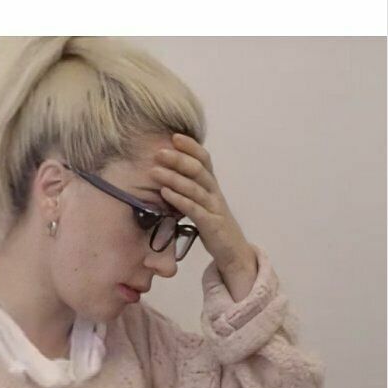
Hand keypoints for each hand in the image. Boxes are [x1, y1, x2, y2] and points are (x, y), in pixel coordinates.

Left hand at [152, 134, 256, 301]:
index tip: (174, 136)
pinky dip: (179, 199)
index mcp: (211, 185)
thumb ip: (189, 186)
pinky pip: (194, 209)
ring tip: (154, 171)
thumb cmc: (212, 223)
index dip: (191, 146)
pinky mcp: (212, 225)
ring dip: (173, 178)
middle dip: (179, 159)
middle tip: (159, 152)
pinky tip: (165, 193)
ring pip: (194, 188)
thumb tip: (167, 170)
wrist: (233, 252)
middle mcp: (214, 192)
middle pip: (198, 170)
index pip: (204, 159)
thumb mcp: (201, 201)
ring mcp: (214, 208)